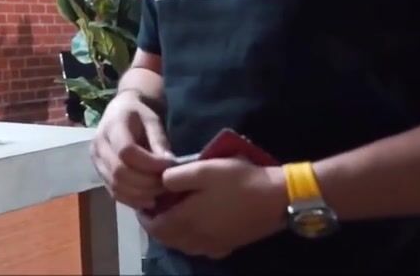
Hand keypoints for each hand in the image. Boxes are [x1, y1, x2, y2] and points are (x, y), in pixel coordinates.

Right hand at [91, 90, 174, 210]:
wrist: (121, 112)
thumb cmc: (140, 114)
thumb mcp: (153, 120)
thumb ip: (160, 141)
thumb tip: (169, 165)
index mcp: (113, 125)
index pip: (126, 151)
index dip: (150, 163)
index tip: (169, 165)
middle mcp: (99, 144)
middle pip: (119, 172)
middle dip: (146, 183)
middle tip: (167, 184)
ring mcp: (96, 161)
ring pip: (116, 186)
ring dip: (141, 194)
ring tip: (160, 192)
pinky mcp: (100, 174)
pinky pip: (114, 193)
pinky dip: (132, 200)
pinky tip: (149, 198)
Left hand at [138, 159, 287, 258]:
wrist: (276, 198)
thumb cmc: (237, 181)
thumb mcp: (202, 169)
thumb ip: (175, 177)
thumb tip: (161, 184)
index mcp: (187, 220)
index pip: (156, 228)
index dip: (144, 219)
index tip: (142, 206)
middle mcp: (198, 238)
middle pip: (169, 240)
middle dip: (158, 227)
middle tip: (156, 210)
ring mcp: (215, 245)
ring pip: (185, 246)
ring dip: (174, 234)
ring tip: (174, 216)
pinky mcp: (229, 245)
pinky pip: (203, 249)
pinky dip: (194, 241)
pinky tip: (198, 228)